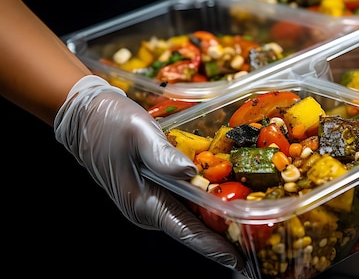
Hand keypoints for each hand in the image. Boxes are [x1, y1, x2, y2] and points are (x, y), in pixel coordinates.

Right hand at [54, 75, 243, 270]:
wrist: (84, 115)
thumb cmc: (109, 123)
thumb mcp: (137, 133)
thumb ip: (162, 153)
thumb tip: (190, 171)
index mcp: (144, 202)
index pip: (185, 232)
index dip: (213, 246)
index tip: (238, 259)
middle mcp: (148, 208)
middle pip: (192, 228)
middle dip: (223, 235)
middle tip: (257, 239)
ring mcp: (150, 200)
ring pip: (189, 216)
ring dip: (217, 219)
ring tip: (250, 223)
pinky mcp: (153, 189)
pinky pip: (184, 202)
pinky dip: (205, 202)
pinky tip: (226, 197)